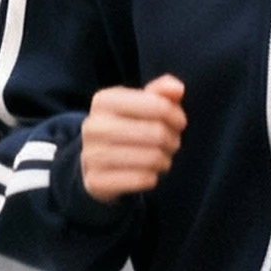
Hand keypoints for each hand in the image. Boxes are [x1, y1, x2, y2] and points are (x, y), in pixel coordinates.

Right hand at [80, 74, 184, 200]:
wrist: (95, 163)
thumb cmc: (126, 128)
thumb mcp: (140, 104)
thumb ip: (161, 92)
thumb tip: (177, 89)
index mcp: (104, 101)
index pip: (158, 105)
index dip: (176, 115)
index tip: (178, 123)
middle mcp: (94, 126)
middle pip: (157, 133)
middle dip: (172, 140)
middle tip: (171, 143)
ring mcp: (91, 155)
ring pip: (152, 158)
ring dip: (164, 160)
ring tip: (160, 158)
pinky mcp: (96, 181)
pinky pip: (142, 179)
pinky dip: (153, 178)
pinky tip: (148, 173)